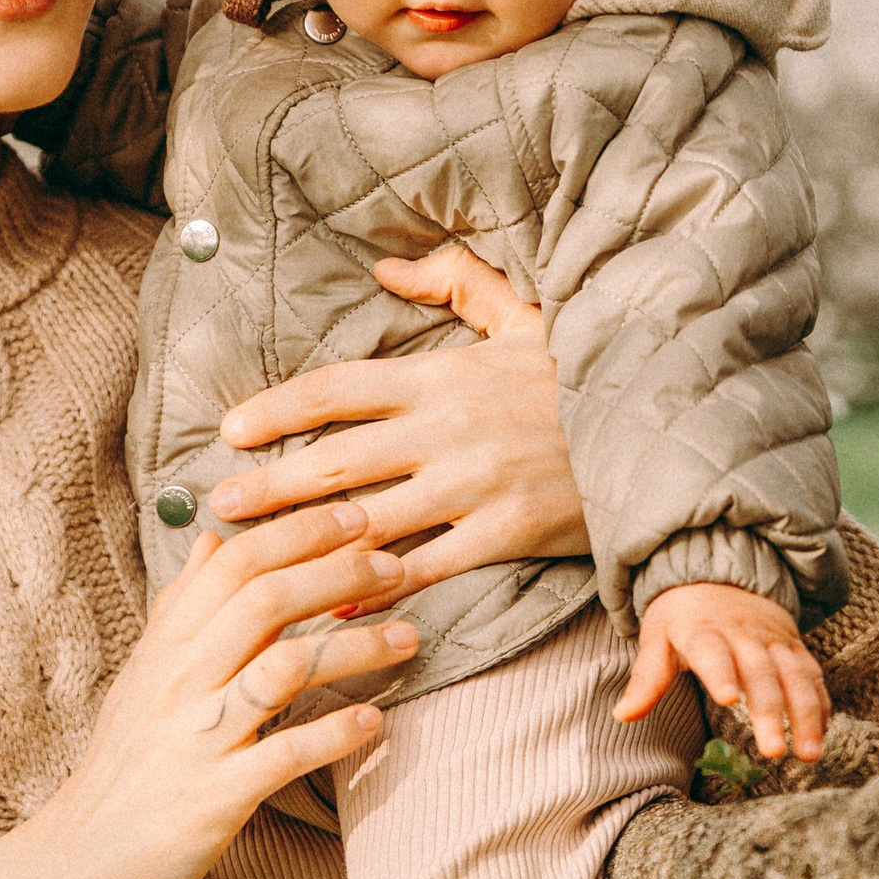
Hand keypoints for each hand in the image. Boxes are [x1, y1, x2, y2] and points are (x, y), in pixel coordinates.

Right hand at [0, 501, 418, 878]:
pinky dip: (333, 734)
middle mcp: (176, 682)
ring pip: (281, 668)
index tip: (357, 518)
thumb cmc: (123, 769)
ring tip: (408, 638)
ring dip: (353, 647)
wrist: (76, 863)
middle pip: (263, 600)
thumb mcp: (141, 677)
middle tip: (397, 568)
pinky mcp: (212, 799)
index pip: (232, 562)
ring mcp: (194, 739)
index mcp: (164, 648)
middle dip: (338, 573)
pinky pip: (281, 756)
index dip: (299, 532)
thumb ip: (181, 608)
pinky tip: (374, 721)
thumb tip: (211, 539)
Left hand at [205, 240, 587, 593]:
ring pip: (368, 518)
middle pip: (336, 460)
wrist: (661, 424)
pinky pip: (426, 568)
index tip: (232, 429)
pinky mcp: (504, 533)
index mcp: (441, 375)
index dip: (278, 408)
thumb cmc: (584, 373)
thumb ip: (455, 282)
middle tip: (217, 503)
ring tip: (252, 558)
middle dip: (270, 483)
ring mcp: (473, 485)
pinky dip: (375, 589)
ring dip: (303, 540)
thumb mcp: (522, 314)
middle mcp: (446, 430)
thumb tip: (385, 271)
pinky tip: (332, 607)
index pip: (338, 389)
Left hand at [617, 581, 830, 764]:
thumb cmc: (682, 617)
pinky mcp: (794, 647)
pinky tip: (820, 735)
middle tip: (772, 751)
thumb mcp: (657, 638)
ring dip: (804, 716)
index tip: (728, 700)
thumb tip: (622, 715)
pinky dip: (819, 706)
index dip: (721, 673)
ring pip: (795, 678)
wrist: (719, 575)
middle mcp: (743, 634)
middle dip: (770, 712)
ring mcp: (774, 641)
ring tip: (807, 754)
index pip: (712, 652)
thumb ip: (647, 678)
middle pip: (760, 674)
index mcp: (703, 631)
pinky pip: (812, 676)